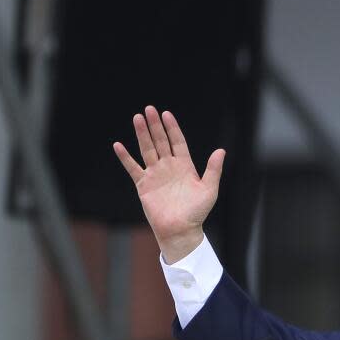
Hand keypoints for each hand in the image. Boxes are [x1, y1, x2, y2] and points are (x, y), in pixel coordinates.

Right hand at [113, 106, 224, 263]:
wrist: (181, 230)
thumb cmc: (197, 212)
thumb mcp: (209, 189)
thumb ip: (213, 170)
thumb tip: (221, 150)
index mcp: (185, 166)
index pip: (177, 142)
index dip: (172, 128)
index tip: (166, 114)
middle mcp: (169, 167)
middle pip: (161, 141)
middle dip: (155, 126)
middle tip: (149, 109)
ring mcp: (155, 175)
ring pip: (147, 149)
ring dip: (142, 134)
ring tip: (137, 118)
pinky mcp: (144, 185)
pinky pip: (133, 168)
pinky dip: (125, 157)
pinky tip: (118, 145)